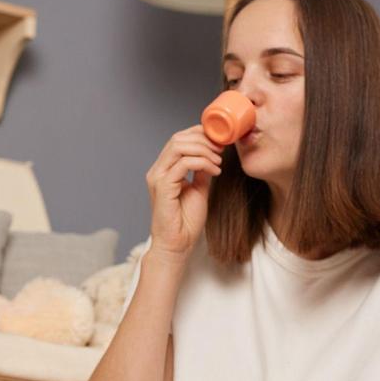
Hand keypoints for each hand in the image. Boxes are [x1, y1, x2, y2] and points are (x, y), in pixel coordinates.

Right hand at [146, 125, 223, 258]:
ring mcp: (158, 178)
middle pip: (178, 138)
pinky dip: (203, 163)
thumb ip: (202, 170)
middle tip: (222, 149)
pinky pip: (184, 163)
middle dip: (204, 139)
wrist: (177, 246)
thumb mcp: (199, 189)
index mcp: (164, 170)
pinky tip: (215, 171)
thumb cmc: (185, 222)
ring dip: (204, 150)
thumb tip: (212, 154)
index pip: (179, 139)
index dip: (200, 134)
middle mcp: (157, 171)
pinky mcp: (163, 187)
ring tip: (219, 161)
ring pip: (179, 146)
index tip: (220, 142)